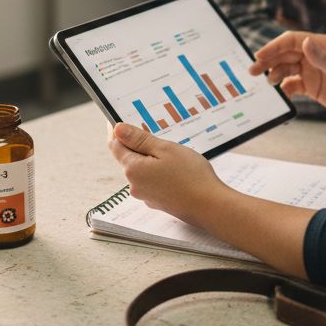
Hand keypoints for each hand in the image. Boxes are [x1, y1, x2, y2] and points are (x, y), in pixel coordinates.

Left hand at [107, 123, 225, 224]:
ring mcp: (146, 196)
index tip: (118, 118)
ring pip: (142, 170)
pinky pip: (153, 181)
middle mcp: (135, 185)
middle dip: (137, 144)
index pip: (115, 145)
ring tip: (171, 151)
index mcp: (133, 169)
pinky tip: (177, 168)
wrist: (211, 207)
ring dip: (151, 158)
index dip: (115, 131)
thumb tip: (117, 129)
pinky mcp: (158, 202)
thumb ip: (139, 139)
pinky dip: (159, 171)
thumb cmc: (191, 176)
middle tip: (153, 131)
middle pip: (129, 158)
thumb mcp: (165, 149)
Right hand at [248, 31, 325, 122]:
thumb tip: (305, 42)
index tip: (260, 55)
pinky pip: (291, 84)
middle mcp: (314, 55)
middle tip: (253, 71)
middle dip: (268, 61)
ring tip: (267, 84)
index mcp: (322, 45)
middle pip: (285, 54)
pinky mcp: (311, 85)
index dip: (274, 46)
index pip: (292, 41)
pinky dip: (284, 89)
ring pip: (285, 68)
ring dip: (274, 74)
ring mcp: (312, 70)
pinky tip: (280, 95)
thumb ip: (322, 58)